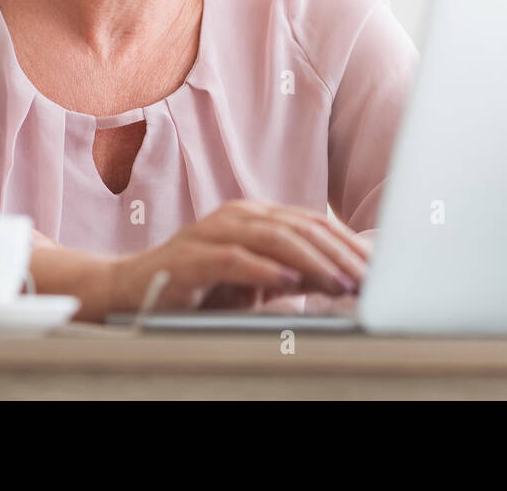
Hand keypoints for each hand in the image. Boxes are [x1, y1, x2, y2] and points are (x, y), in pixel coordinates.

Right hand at [108, 200, 370, 313]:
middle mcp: (238, 215)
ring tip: (338, 281)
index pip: (311, 224)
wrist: (132, 291)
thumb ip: (294, 275)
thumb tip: (341, 278)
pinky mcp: (191, 257)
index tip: (374, 266)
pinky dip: (264, 271)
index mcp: (256, 216)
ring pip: (273, 239)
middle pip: (299, 228)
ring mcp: (212, 232)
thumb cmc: (200, 288)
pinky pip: (233, 259)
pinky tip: (288, 282)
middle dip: (338, 254)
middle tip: (365, 277)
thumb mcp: (256, 281)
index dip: (346, 243)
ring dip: (311, 263)